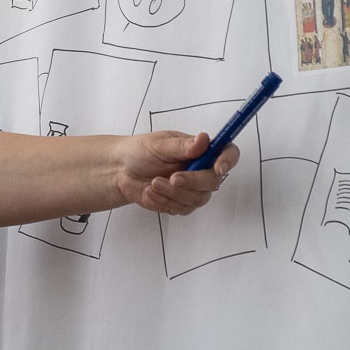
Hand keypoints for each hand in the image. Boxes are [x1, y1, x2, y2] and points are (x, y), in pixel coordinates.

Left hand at [116, 131, 238, 214]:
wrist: (121, 171)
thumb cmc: (140, 152)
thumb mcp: (158, 144)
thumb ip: (182, 146)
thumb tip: (203, 140)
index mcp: (200, 150)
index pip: (228, 153)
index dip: (228, 160)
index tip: (217, 167)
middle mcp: (201, 170)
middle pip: (213, 181)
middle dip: (192, 182)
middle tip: (172, 178)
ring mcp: (192, 188)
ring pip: (197, 199)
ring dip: (174, 193)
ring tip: (153, 183)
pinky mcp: (180, 203)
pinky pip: (181, 209)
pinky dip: (164, 202)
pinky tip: (150, 192)